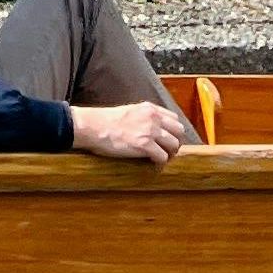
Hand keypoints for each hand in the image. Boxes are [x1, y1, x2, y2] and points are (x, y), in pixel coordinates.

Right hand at [70, 100, 188, 163]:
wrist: (93, 126)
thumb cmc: (107, 121)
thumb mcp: (130, 112)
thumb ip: (144, 117)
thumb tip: (152, 129)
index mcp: (150, 109)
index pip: (175, 119)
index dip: (173, 132)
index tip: (168, 140)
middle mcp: (153, 118)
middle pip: (179, 131)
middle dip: (176, 143)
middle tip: (168, 151)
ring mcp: (149, 131)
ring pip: (174, 144)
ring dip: (170, 154)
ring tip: (161, 159)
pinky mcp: (144, 145)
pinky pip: (162, 157)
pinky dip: (160, 162)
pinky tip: (152, 163)